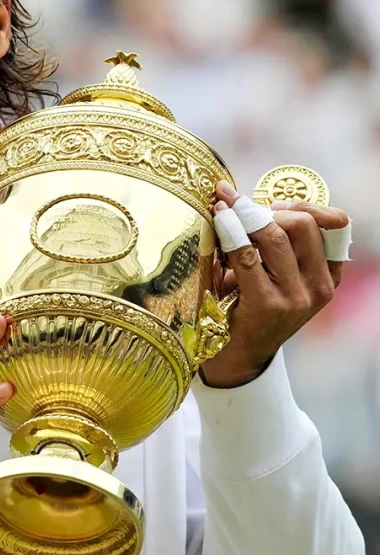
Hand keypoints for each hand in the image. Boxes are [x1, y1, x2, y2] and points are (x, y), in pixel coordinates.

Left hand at [200, 182, 348, 388]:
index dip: (306, 204)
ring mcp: (296, 298)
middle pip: (304, 225)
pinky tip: (218, 219)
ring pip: (277, 236)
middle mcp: (319, 288)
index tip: (274, 203)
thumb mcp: (275, 276)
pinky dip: (230, 231)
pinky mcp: (267, 304)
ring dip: (245, 215)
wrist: (235, 357)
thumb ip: (278, 244)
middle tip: (238, 205)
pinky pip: (247, 255)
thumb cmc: (249, 307)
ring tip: (222, 207)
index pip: (337, 225)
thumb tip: (251, 197)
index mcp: (328, 277)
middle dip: (268, 208)